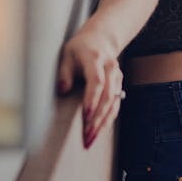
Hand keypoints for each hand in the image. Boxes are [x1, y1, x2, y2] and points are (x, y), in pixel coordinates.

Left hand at [56, 25, 124, 148]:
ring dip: (102, 124)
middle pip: (107, 97)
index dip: (92, 100)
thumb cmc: (80, 49)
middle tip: (86, 137)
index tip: (85, 117)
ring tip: (90, 141)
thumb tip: (62, 91)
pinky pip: (115, 106)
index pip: (97, 81)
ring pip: (113, 104)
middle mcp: (110, 69)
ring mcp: (117, 78)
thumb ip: (64, 73)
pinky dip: (107, 121)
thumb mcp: (67, 55)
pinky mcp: (118, 87)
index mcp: (96, 59)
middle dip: (97, 119)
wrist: (101, 40)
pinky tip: (98, 133)